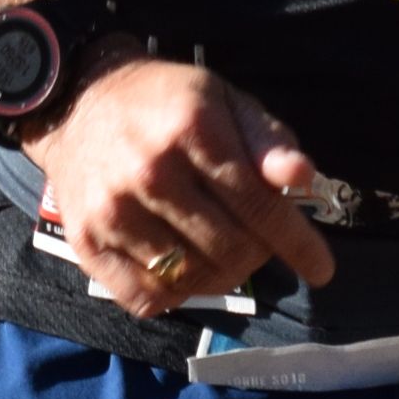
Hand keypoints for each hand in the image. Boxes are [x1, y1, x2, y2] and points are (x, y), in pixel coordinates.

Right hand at [26, 57, 334, 316]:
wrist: (77, 101)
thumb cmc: (165, 103)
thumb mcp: (223, 100)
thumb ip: (267, 139)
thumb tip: (302, 175)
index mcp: (192, 130)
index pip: (259, 206)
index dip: (297, 243)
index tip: (321, 269)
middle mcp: (151, 173)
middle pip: (231, 249)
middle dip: (258, 253)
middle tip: (256, 239)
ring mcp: (114, 212)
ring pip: (193, 279)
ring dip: (221, 275)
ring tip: (222, 251)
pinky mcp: (87, 243)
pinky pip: (147, 298)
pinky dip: (176, 294)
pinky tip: (183, 268)